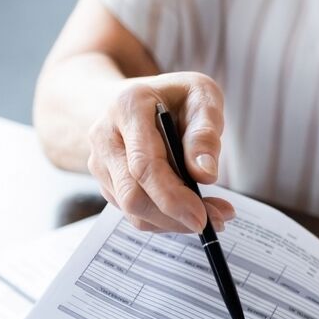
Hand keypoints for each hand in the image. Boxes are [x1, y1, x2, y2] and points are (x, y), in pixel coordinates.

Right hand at [87, 72, 233, 232]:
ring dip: (174, 222)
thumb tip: (205, 175)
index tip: (202, 218)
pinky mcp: (108, 182)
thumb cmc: (177, 96)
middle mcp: (105, 136)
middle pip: (133, 195)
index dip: (172, 197)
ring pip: (132, 210)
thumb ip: (205, 133)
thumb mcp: (202, 97)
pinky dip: (166, 219)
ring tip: (214, 214)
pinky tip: (193, 209)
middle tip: (216, 222)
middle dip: (175, 217)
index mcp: (128, 107)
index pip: (144, 165)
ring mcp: (101, 162)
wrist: (143, 97)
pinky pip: (133, 212)